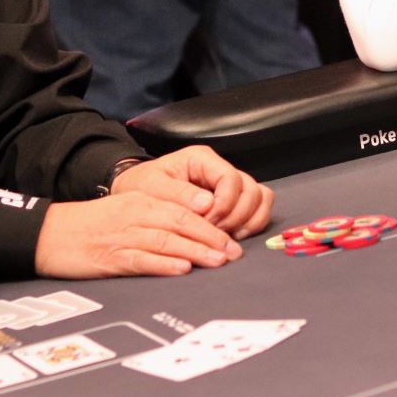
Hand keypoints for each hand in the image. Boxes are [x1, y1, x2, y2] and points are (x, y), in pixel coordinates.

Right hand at [33, 193, 240, 278]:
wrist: (52, 233)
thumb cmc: (93, 224)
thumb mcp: (127, 210)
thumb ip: (158, 217)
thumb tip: (194, 230)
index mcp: (142, 201)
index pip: (184, 209)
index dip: (211, 223)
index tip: (231, 236)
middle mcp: (136, 215)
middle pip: (181, 223)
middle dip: (211, 237)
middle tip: (233, 252)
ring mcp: (124, 236)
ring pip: (167, 240)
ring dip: (196, 251)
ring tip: (218, 260)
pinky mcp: (112, 258)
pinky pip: (142, 260)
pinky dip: (164, 264)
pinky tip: (182, 268)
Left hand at [112, 146, 272, 238]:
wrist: (135, 196)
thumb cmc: (141, 188)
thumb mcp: (151, 187)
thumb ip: (178, 194)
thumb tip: (208, 204)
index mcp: (202, 159)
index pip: (230, 178)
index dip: (224, 203)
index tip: (208, 222)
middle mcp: (220, 169)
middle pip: (250, 189)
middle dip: (236, 216)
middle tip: (214, 232)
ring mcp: (230, 185)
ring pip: (260, 198)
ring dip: (249, 220)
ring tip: (226, 236)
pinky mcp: (234, 201)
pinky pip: (259, 209)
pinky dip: (253, 224)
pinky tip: (234, 236)